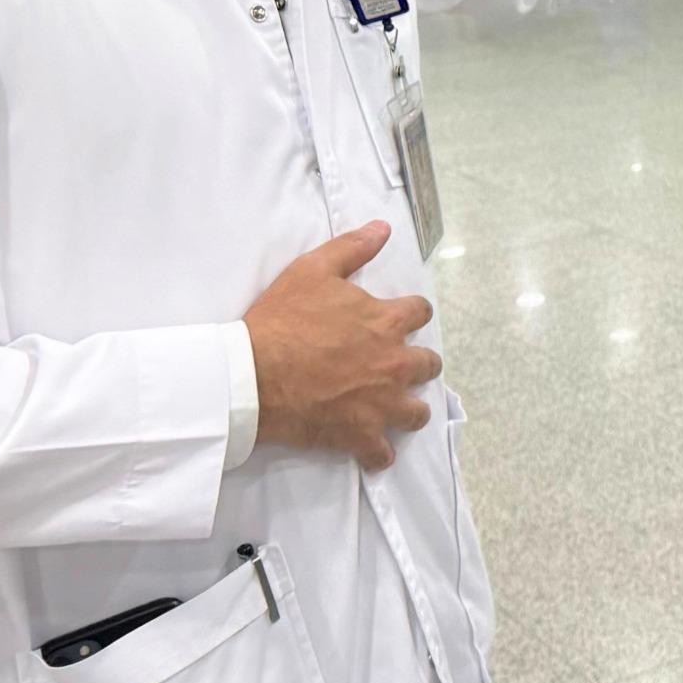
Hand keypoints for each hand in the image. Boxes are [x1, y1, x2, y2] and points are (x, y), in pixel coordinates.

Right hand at [243, 221, 441, 470]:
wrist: (252, 375)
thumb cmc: (281, 321)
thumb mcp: (313, 270)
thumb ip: (352, 248)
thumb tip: (384, 229)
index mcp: (387, 322)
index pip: (421, 312)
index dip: (411, 314)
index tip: (400, 319)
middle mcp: (394, 363)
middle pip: (429, 364)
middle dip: (417, 364)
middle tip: (396, 366)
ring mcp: (381, 403)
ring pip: (417, 413)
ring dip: (408, 410)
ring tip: (393, 408)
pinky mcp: (361, 435)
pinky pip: (383, 453)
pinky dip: (379, 452)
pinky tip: (372, 450)